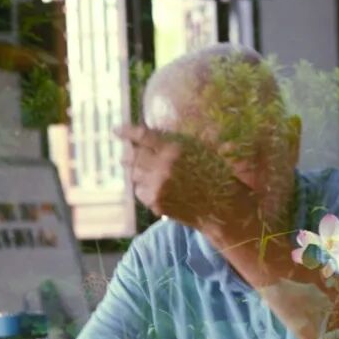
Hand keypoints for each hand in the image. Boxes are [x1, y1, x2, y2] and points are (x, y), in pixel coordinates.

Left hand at [115, 124, 253, 231]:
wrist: (222, 207)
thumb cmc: (215, 175)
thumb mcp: (201, 150)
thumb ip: (176, 141)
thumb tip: (152, 132)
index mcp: (175, 148)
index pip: (142, 135)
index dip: (127, 132)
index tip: (116, 130)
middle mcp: (163, 166)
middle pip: (134, 155)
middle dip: (130, 153)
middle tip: (127, 153)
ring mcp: (158, 186)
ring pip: (134, 174)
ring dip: (138, 171)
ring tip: (147, 172)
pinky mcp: (156, 202)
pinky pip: (140, 191)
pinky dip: (144, 188)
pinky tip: (156, 188)